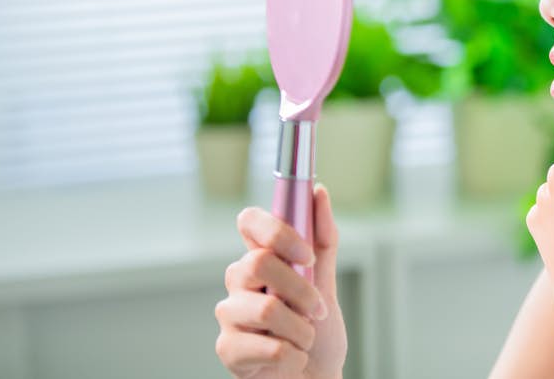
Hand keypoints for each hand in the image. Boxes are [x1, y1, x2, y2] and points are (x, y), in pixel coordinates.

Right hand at [214, 184, 346, 378]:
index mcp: (261, 259)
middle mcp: (239, 281)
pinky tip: (290, 360)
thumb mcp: (327, 284)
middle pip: (260, 262)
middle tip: (317, 310)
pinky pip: (266, 346)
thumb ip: (322, 241)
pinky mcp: (226, 349)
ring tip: (304, 341)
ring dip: (301, 330)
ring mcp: (229, 314)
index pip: (249, 221)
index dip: (276, 231)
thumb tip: (319, 193)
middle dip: (302, 290)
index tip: (307, 256)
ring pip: (267, 308)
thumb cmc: (317, 333)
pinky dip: (292, 357)